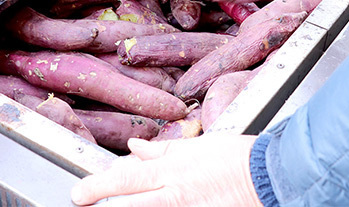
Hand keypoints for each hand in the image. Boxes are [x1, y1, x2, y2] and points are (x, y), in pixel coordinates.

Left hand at [70, 134, 262, 206]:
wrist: (269, 176)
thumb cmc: (235, 158)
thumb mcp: (194, 147)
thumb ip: (160, 151)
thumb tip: (135, 148)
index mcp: (172, 170)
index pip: (127, 176)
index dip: (99, 185)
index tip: (80, 192)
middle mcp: (175, 193)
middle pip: (130, 201)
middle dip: (103, 198)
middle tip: (81, 199)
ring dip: (131, 206)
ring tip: (113, 206)